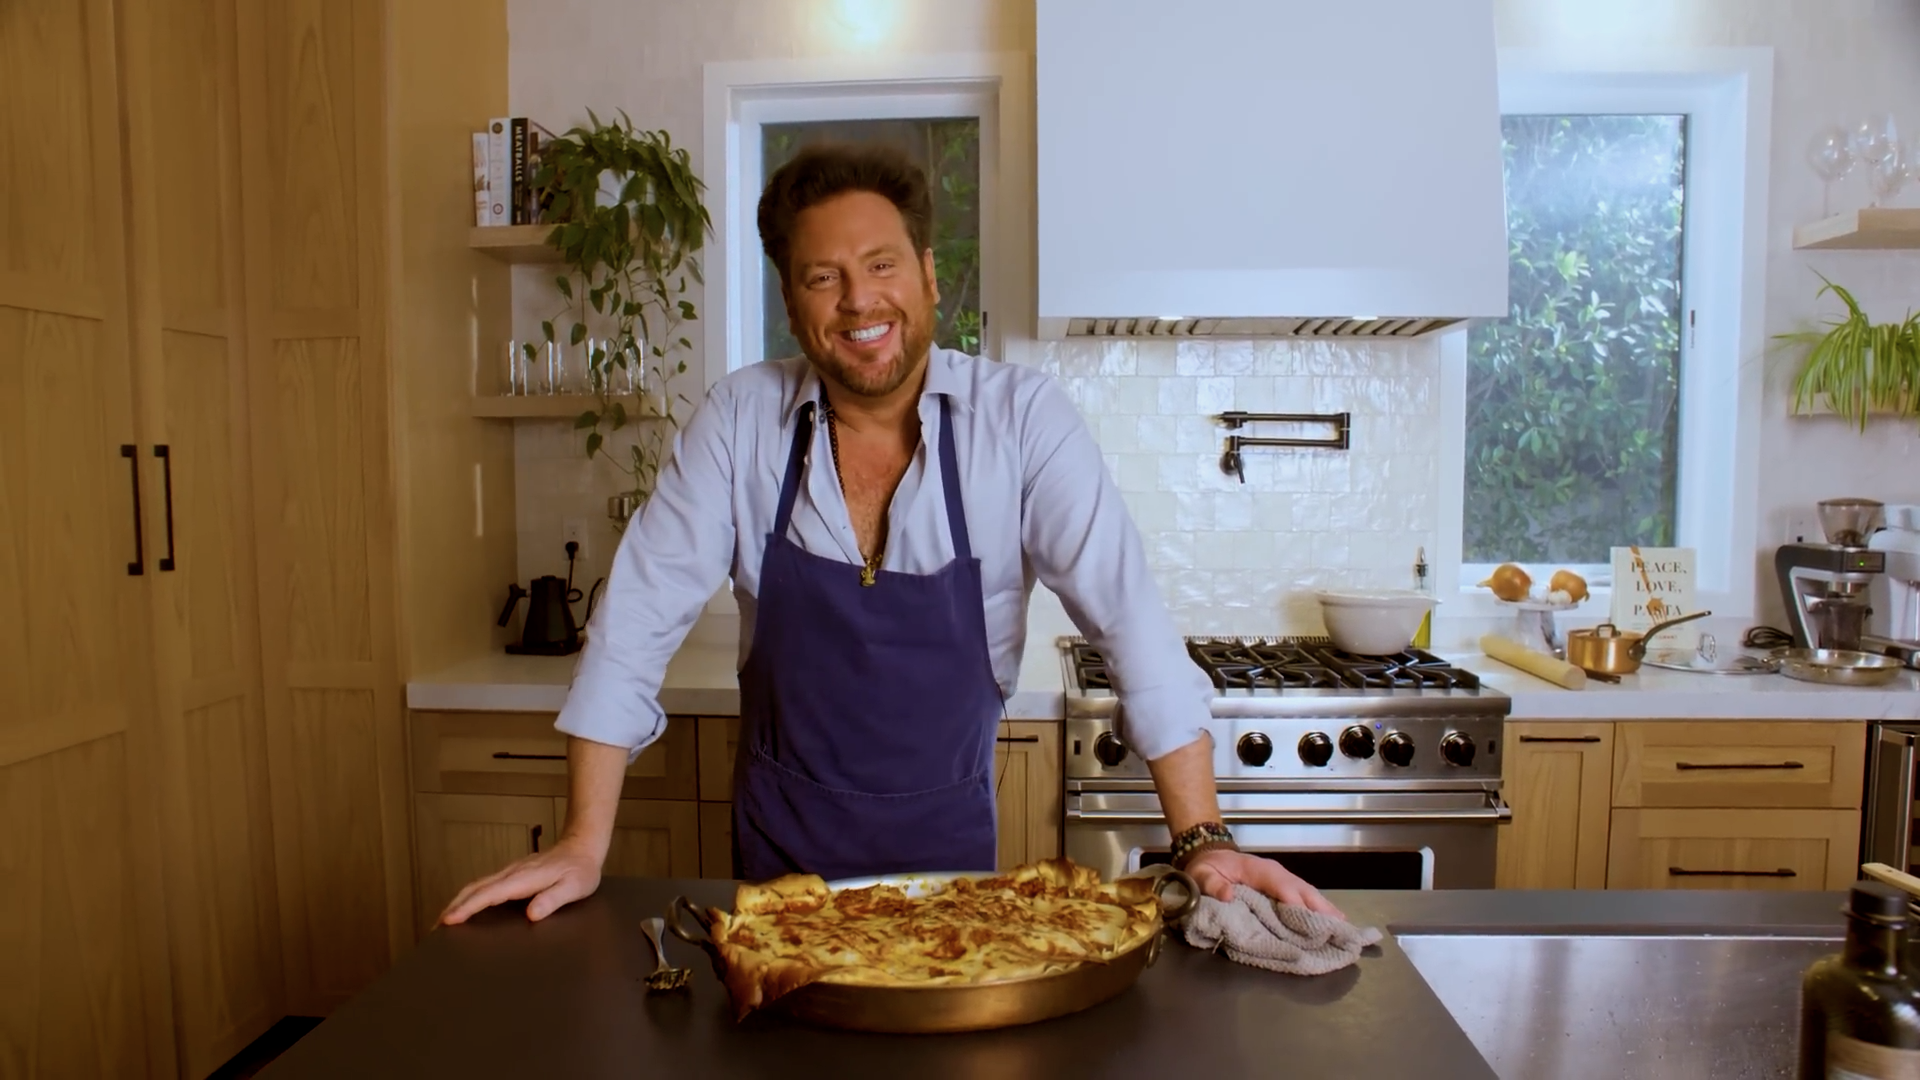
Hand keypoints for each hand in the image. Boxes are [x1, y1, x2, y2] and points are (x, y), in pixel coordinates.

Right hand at [439, 838, 603, 925]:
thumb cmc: (581, 869)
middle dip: (453, 907)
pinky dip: (470, 897)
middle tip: (435, 928)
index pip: (489, 894)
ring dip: (458, 902)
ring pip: (477, 886)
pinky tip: (467, 908)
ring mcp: (511, 872)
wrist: (582, 845)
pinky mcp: (513, 875)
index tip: (449, 920)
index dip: (468, 907)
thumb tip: (532, 913)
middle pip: (474, 889)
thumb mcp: (575, 886)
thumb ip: (554, 899)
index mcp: (523, 879)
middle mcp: (512, 874)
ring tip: (443, 922)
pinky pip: (485, 886)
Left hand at [1184, 849, 1344, 920]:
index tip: (1310, 922)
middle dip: (1320, 907)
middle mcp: (1275, 873)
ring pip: (1307, 893)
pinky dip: (1317, 909)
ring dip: (1324, 909)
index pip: (1281, 886)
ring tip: (1341, 926)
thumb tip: (1228, 896)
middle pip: (1302, 889)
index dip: (1296, 903)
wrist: (1208, 856)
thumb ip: (1213, 885)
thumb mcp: (1201, 875)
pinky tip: (1330, 920)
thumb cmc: (1207, 868)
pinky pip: (1302, 897)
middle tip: (1339, 926)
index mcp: (1258, 870)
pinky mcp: (1282, 887)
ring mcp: (1281, 879)